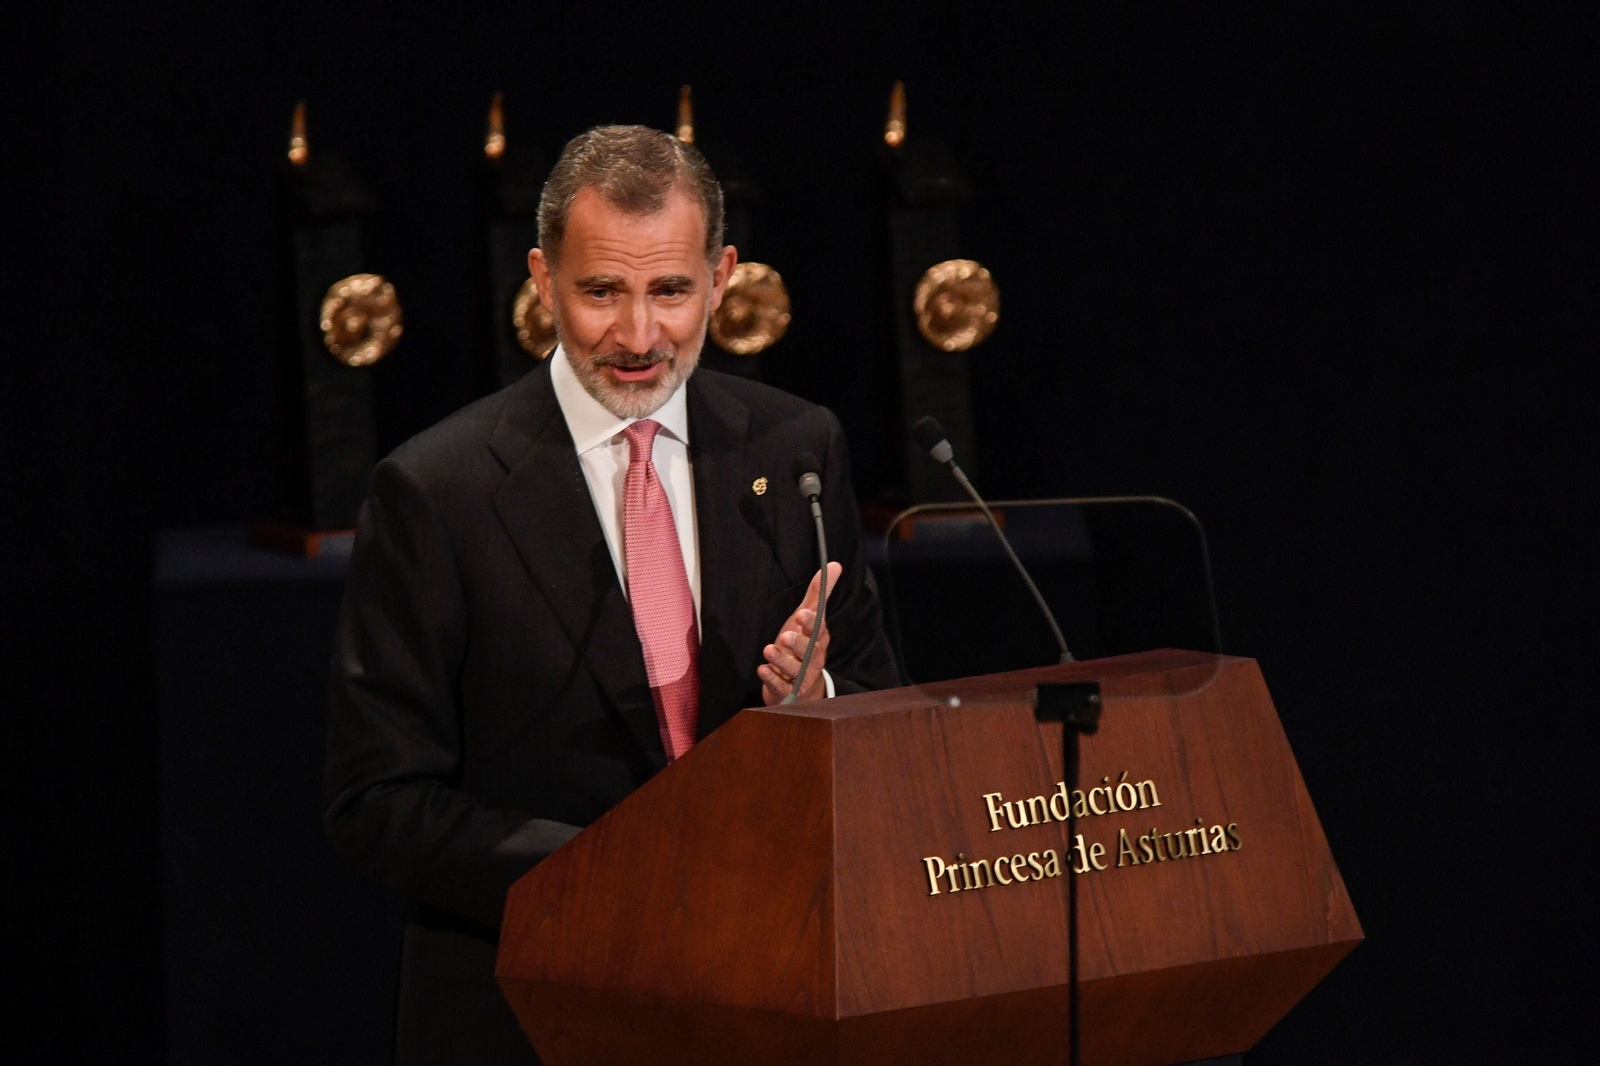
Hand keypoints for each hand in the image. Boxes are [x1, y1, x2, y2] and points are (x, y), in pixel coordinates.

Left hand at [759, 562, 841, 705]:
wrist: (803, 687)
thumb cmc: (805, 645)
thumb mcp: (809, 618)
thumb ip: (819, 593)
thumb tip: (835, 564)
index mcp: (818, 639)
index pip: (818, 630)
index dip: (811, 623)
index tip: (802, 614)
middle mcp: (812, 659)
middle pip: (808, 652)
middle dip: (797, 644)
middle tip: (785, 636)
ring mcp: (800, 677)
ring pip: (794, 670)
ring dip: (781, 661)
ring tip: (768, 650)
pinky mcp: (787, 692)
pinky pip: (781, 688)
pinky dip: (772, 680)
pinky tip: (762, 670)